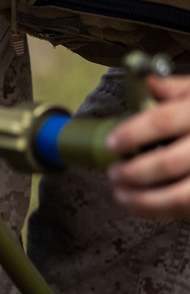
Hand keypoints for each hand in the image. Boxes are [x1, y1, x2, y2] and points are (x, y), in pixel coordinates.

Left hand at [106, 75, 189, 219]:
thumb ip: (172, 89)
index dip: (134, 133)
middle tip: (113, 173)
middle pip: (169, 163)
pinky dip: (162, 212)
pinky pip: (189, 210)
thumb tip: (145, 82)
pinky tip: (142, 206)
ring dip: (145, 201)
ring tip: (121, 195)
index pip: (163, 121)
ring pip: (182, 197)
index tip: (111, 144)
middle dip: (134, 172)